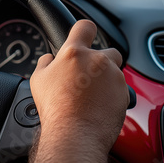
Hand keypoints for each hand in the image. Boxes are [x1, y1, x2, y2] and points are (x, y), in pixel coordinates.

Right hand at [29, 20, 127, 149]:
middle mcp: (98, 60)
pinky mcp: (124, 93)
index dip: (85, 31)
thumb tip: (49, 58)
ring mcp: (114, 77)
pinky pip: (121, 90)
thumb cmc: (55, 110)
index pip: (85, 26)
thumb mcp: (39, 81)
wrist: (76, 135)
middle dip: (101, 61)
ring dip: (107, 80)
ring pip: (115, 72)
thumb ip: (46, 62)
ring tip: (92, 97)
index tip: (84, 37)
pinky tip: (100, 107)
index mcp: (74, 53)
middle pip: (108, 50)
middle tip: (88, 77)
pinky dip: (113, 96)